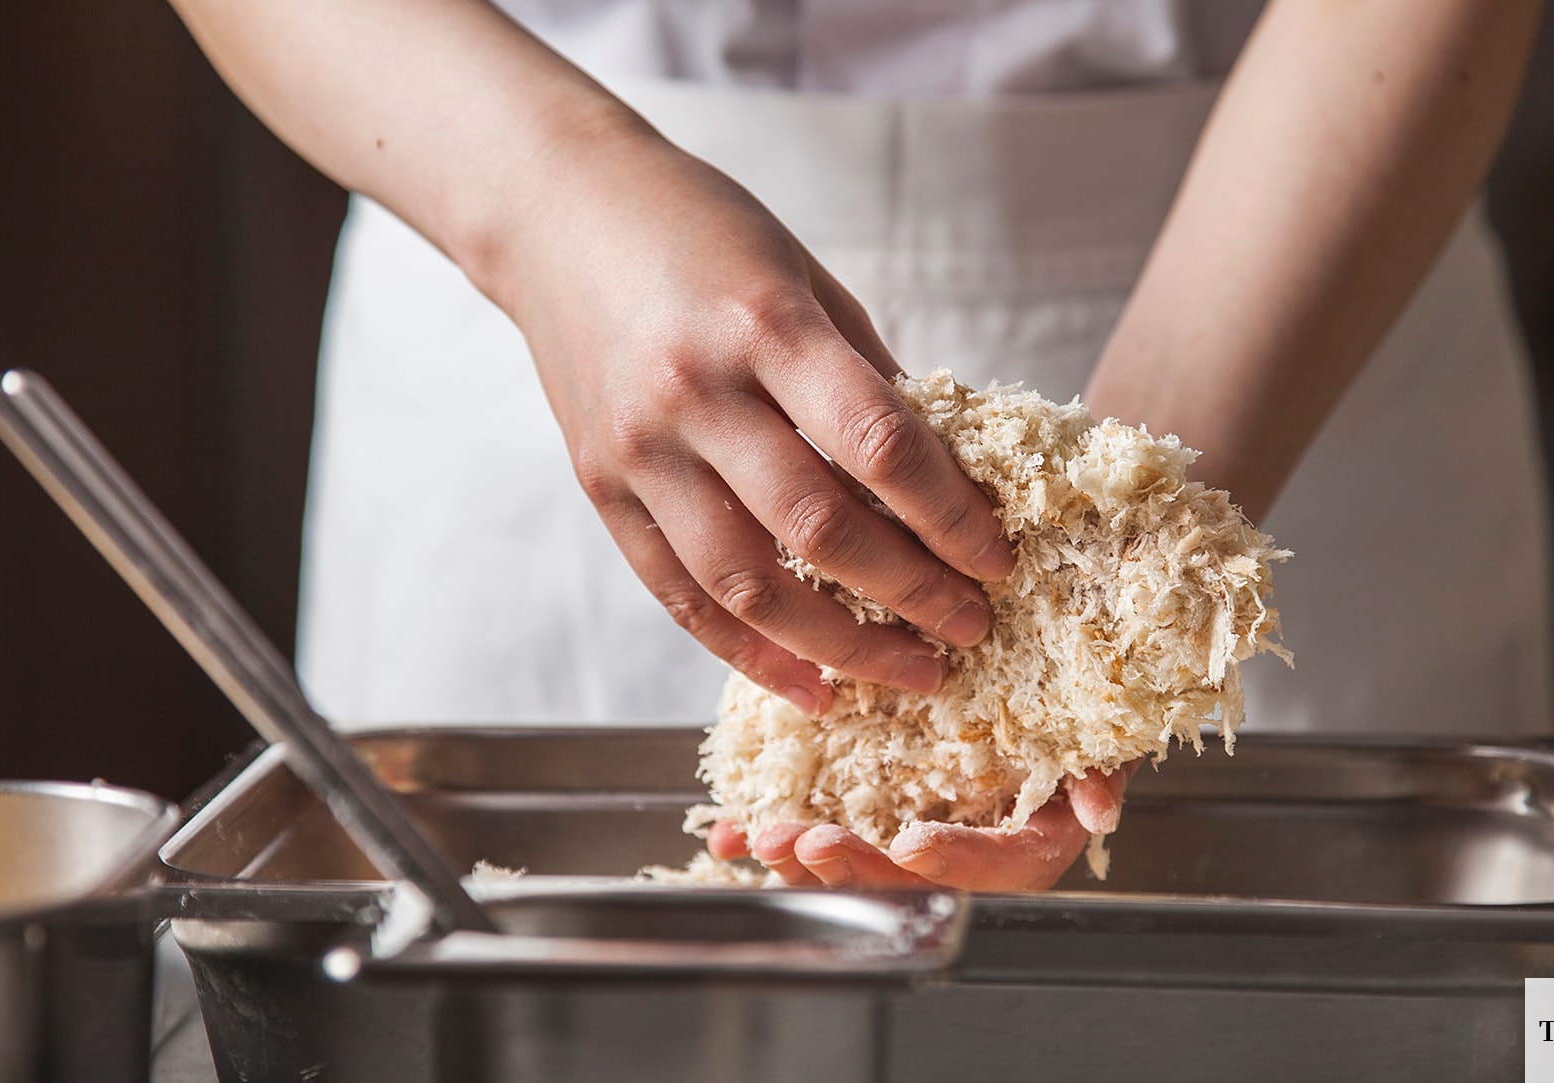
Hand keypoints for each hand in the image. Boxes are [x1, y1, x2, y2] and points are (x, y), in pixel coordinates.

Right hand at [498, 124, 1015, 714]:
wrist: (557, 211)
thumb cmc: (699, 231)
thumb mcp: (804, 277)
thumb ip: (866, 378)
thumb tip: (944, 479)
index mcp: (763, 325)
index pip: (879, 445)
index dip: (950, 516)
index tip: (997, 559)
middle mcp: (696, 393)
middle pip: (820, 527)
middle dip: (911, 593)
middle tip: (970, 627)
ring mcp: (640, 449)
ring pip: (748, 584)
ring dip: (839, 646)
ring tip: (907, 671)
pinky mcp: (602, 488)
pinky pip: (680, 594)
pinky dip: (749, 652)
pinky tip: (812, 685)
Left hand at [706, 762, 1138, 891]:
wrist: (1049, 695)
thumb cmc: (1077, 721)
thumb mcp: (1101, 737)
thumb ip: (1103, 771)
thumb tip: (1097, 809)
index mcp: (1024, 847)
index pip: (994, 868)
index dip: (953, 860)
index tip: (911, 842)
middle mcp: (966, 857)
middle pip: (911, 884)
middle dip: (855, 872)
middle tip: (805, 844)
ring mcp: (910, 843)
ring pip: (856, 872)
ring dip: (804, 863)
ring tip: (760, 838)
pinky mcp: (867, 819)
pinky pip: (818, 844)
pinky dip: (773, 841)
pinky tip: (730, 832)